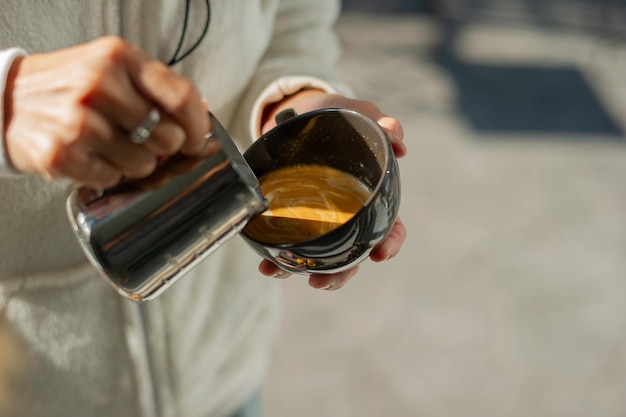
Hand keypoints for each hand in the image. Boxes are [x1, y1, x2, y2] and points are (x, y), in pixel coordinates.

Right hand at [2, 37, 211, 187]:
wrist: (5, 100)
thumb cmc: (67, 86)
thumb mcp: (111, 68)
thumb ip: (154, 86)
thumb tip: (199, 112)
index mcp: (118, 58)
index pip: (180, 96)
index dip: (197, 125)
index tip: (196, 138)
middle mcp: (98, 85)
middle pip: (167, 136)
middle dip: (163, 147)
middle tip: (143, 141)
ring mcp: (78, 121)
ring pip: (143, 163)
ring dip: (134, 163)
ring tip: (111, 147)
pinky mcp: (62, 154)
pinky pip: (112, 179)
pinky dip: (108, 175)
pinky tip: (91, 156)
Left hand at [258, 90, 407, 289]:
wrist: (300, 113)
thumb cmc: (338, 117)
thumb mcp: (359, 114)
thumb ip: (378, 123)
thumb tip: (397, 139)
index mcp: (372, 197)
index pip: (390, 227)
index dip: (389, 244)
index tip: (379, 254)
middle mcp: (348, 216)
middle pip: (353, 254)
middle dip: (341, 273)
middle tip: (321, 281)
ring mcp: (321, 220)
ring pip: (321, 258)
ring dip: (307, 273)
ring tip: (285, 274)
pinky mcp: (293, 218)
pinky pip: (289, 245)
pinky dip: (277, 261)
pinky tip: (266, 266)